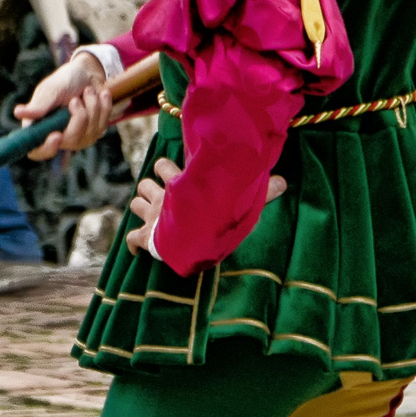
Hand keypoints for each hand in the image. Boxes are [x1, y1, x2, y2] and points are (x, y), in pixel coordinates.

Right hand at [18, 53, 112, 157]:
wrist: (88, 73)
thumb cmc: (64, 80)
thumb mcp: (51, 89)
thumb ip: (39, 105)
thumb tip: (18, 113)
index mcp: (40, 127)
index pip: (37, 152)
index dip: (46, 148)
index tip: (56, 135)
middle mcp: (58, 137)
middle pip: (71, 140)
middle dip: (79, 117)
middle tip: (75, 99)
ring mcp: (78, 137)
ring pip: (90, 133)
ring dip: (92, 107)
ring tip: (88, 92)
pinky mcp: (94, 133)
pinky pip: (103, 126)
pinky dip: (103, 106)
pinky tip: (100, 95)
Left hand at [126, 162, 288, 256]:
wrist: (195, 235)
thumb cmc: (219, 215)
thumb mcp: (241, 201)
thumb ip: (262, 192)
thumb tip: (285, 181)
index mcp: (179, 185)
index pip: (163, 166)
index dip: (165, 169)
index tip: (172, 173)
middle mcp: (161, 198)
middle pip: (144, 184)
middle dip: (150, 189)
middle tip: (160, 196)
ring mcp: (152, 216)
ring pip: (135, 204)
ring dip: (141, 208)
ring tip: (149, 214)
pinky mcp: (145, 236)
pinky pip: (131, 239)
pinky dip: (132, 245)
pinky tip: (136, 251)